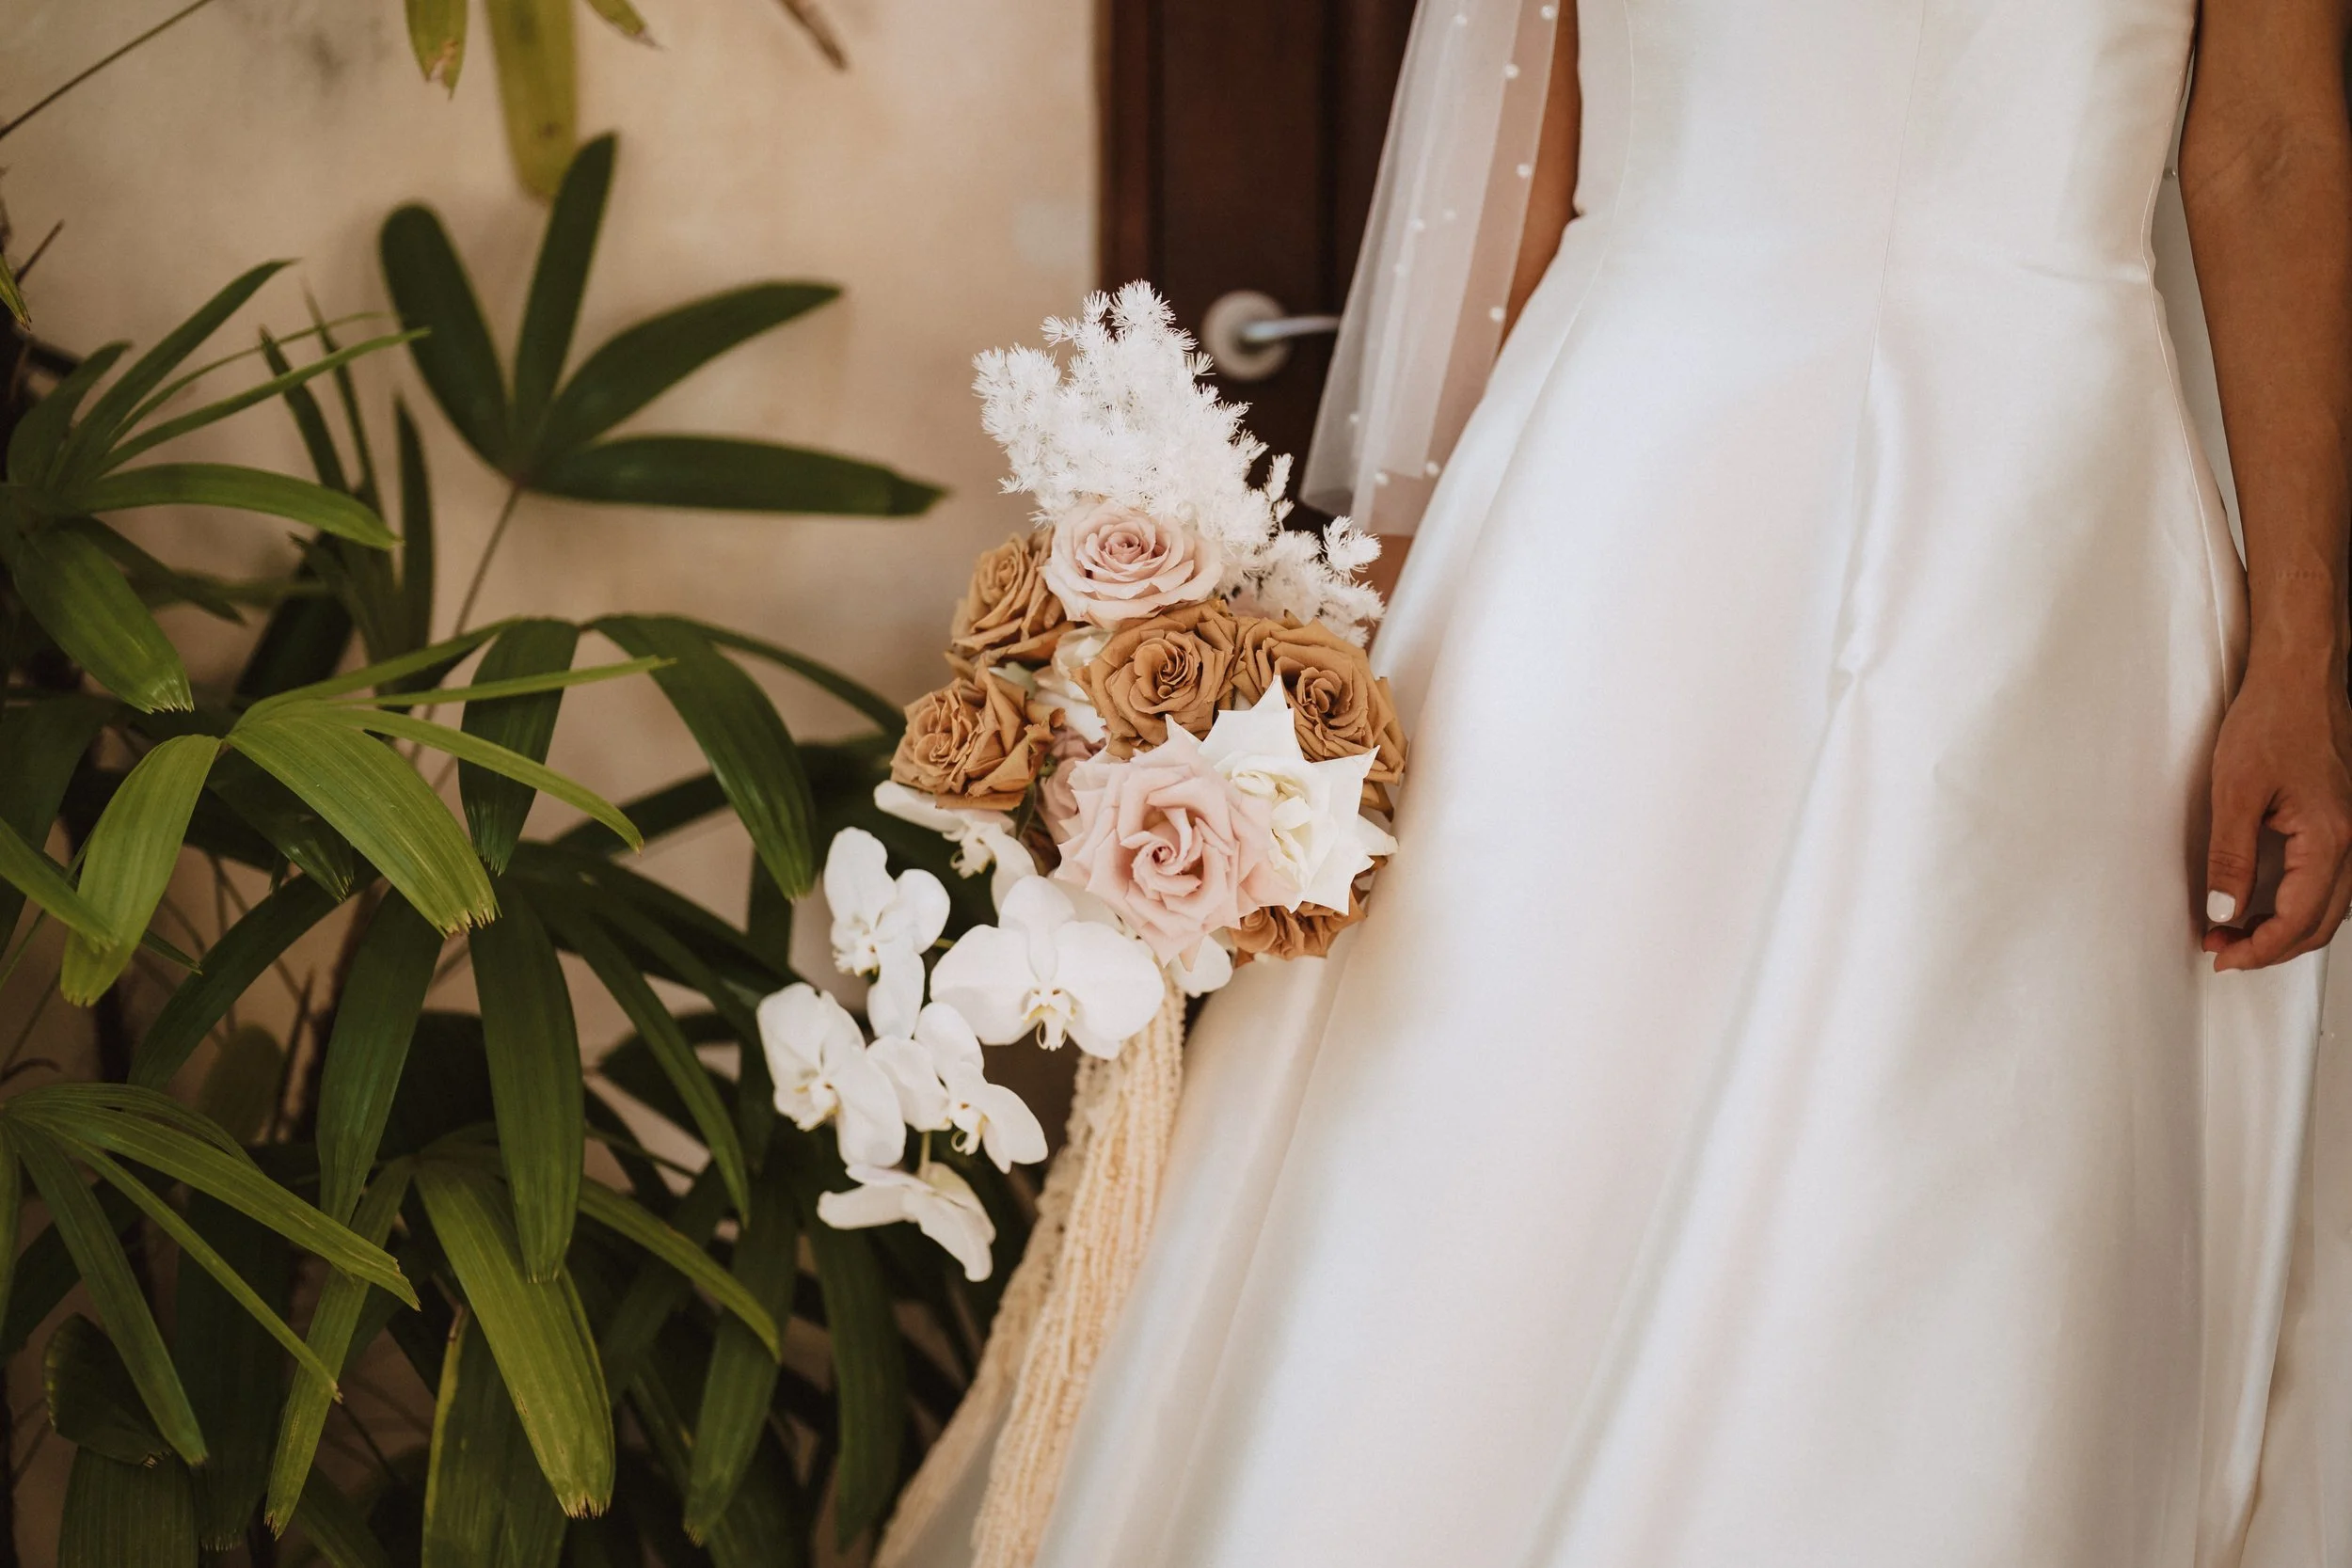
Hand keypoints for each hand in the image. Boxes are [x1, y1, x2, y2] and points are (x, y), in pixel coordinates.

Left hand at [2204, 668, 2351, 969]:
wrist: (2299, 677)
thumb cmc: (2273, 719)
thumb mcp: (2235, 793)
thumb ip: (2230, 858)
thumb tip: (2223, 910)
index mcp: (2329, 838)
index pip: (2298, 919)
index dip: (2258, 947)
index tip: (2222, 954)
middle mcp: (2351, 840)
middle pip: (2319, 922)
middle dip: (2271, 947)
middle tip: (2222, 949)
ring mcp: (2351, 831)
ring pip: (2327, 905)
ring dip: (2284, 927)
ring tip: (2234, 930)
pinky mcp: (2340, 821)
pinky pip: (2328, 880)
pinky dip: (2297, 902)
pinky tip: (2264, 901)